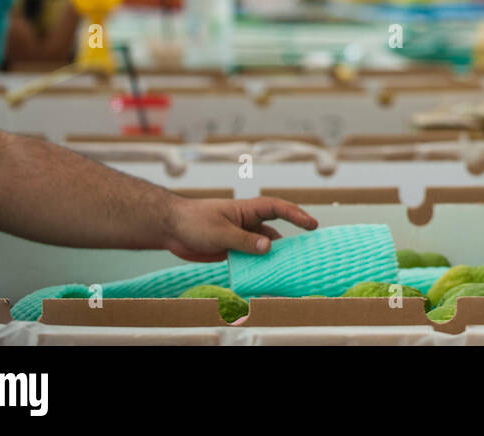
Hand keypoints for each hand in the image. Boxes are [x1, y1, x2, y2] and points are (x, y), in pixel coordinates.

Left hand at [162, 196, 317, 261]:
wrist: (171, 228)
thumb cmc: (194, 222)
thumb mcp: (220, 232)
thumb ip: (244, 241)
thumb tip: (269, 247)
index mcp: (247, 210)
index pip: (278, 208)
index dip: (296, 215)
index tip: (312, 225)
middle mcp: (247, 222)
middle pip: (275, 228)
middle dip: (292, 236)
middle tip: (309, 248)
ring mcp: (240, 235)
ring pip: (263, 245)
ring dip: (274, 255)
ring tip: (288, 267)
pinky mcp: (232, 249)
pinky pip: (251, 256)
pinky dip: (258, 264)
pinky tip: (264, 275)